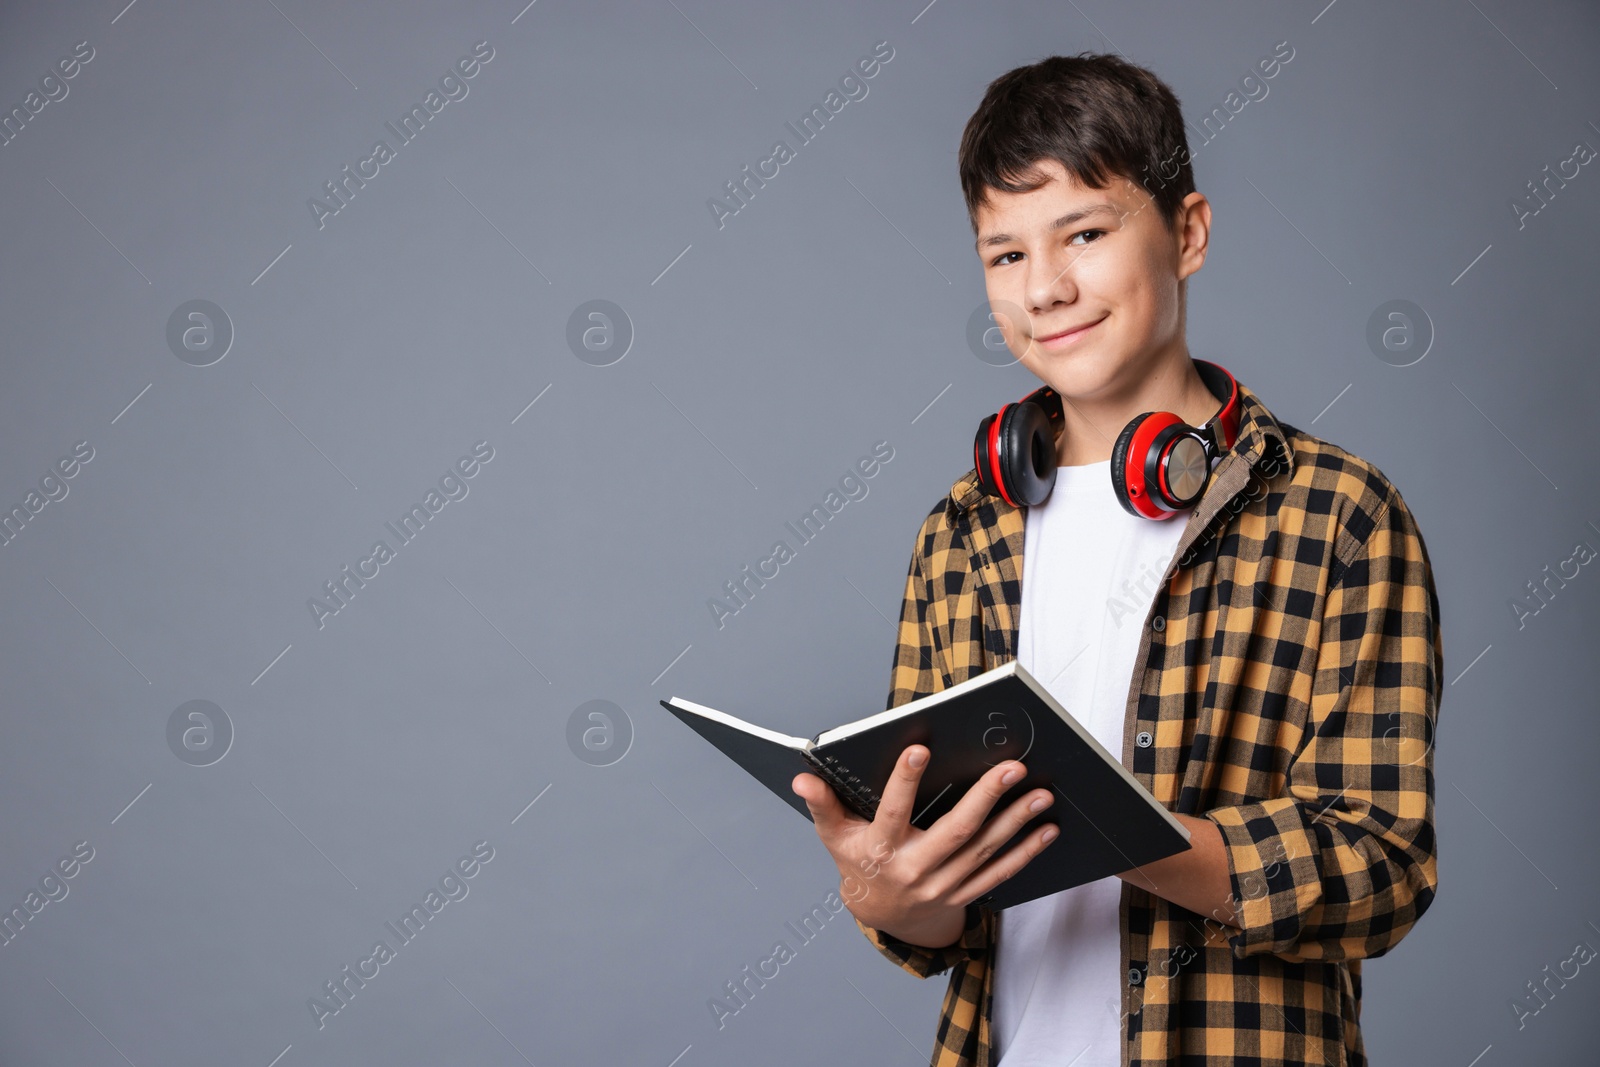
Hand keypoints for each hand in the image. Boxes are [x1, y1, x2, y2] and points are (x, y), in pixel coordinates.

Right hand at [792, 743, 1057, 949]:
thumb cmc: (858, 862)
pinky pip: (999, 873)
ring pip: (984, 851)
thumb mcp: (834, 835)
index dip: (903, 782)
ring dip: (1016, 822)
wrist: (881, 915)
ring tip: (1041, 793)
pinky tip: (1046, 829)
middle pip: (955, 831)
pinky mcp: (965, 893)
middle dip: (986, 798)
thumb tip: (802, 778)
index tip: (920, 749)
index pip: (892, 812)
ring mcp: (943, 885)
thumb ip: (822, 804)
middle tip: (1011, 767)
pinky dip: (1026, 852)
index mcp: (881, 849)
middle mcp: (915, 869)